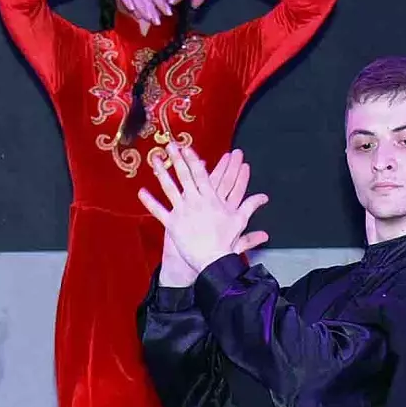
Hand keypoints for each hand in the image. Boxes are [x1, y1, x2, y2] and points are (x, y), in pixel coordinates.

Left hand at [139, 145, 268, 284]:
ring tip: (155, 160)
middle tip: (170, 145)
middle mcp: (195, 201)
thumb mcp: (240, 221)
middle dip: (177, 158)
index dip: (193, 159)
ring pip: (169, 188)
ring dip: (161, 173)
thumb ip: (250, 206)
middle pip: (184, 175)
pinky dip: (149, 202)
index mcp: (211, 198)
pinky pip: (158, 211)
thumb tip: (263, 198)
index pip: (201, 174)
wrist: (213, 260)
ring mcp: (182, 212)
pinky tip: (141, 191)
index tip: (186, 147)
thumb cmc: (226, 242)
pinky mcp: (172, 224)